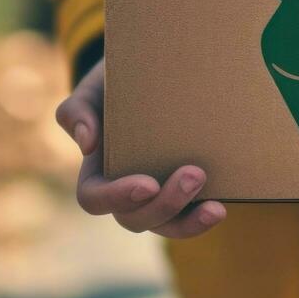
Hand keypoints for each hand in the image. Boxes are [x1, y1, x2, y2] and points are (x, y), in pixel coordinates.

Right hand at [54, 57, 225, 237]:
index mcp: (97, 170)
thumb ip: (78, 108)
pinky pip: (189, 218)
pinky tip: (220, 206)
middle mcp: (124, 189)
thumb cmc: (117, 82)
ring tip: (215, 208)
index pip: (94, 198)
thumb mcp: (95, 86)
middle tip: (195, 174)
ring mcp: (155, 195)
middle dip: (165, 204)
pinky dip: (203, 218)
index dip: (118, 198)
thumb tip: (87, 142)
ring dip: (188, 223)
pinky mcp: (183, 194)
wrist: (154, 71)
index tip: (148, 184)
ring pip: (165, 226)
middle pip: (134, 218)